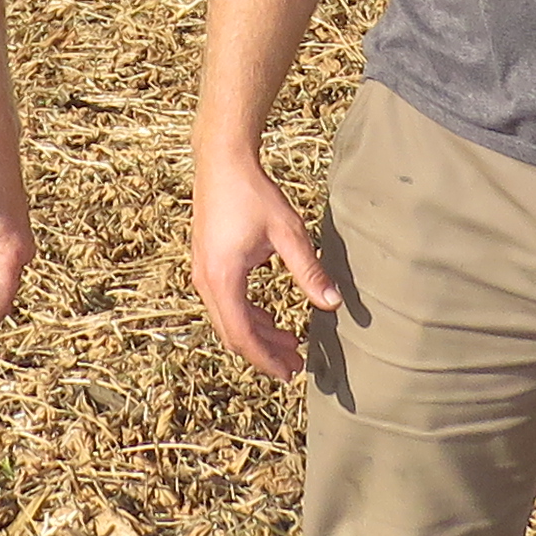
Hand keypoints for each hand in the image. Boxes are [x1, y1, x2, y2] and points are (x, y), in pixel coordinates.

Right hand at [189, 143, 342, 378]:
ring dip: (258, 335)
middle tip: (296, 365)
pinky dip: (248, 316)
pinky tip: (270, 318)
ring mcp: (202, 273)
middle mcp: (206, 281)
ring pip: (228, 320)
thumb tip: (333, 304)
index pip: (243, 335)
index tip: (290, 373)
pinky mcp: (206, 264)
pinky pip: (224, 304)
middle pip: (233, 334)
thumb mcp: (288, 233)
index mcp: (223, 279)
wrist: (222, 162)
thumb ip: (309, 271)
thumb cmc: (254, 194)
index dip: (267, 359)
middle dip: (264, 353)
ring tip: (290, 343)